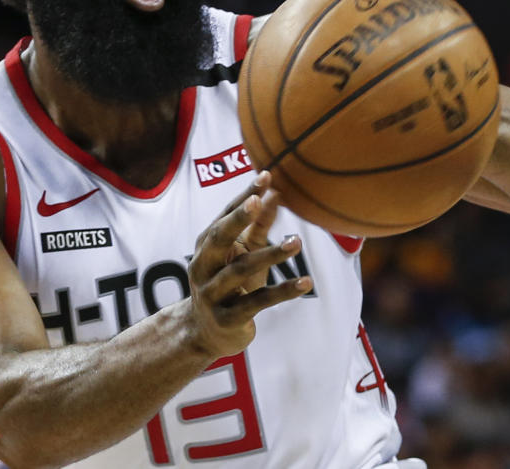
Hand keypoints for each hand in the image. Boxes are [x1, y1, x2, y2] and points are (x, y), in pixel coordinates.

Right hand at [187, 172, 312, 357]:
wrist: (206, 334)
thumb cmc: (230, 285)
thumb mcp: (243, 253)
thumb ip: (258, 225)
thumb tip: (276, 192)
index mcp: (206, 246)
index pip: (225, 215)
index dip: (244, 196)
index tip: (265, 175)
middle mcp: (203, 266)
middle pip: (219, 238)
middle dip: (238, 218)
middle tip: (258, 200)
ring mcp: (212, 294)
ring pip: (241, 269)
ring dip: (271, 254)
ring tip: (298, 242)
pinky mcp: (228, 318)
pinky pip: (258, 302)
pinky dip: (283, 291)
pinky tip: (306, 283)